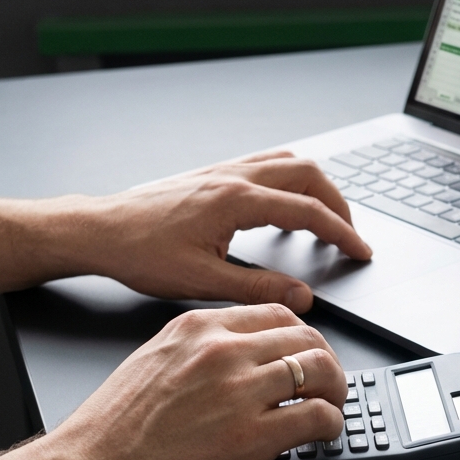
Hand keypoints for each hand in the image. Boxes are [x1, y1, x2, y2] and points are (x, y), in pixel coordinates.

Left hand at [0, 150, 371, 306]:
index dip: (342, 233)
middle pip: (309, 175)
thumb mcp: (202, 281)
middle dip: (339, 205)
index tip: (360, 251)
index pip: (309, 212)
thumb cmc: (140, 252)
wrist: (99, 230)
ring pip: (291, 163)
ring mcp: (225, 170)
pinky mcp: (215, 174)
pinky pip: (269, 164)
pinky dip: (292, 182)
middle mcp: (236, 176)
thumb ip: (259, 288)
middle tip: (349, 235)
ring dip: (318, 188)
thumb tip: (301, 296)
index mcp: (237, 200)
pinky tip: (287, 206)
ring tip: (327, 219)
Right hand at [0, 304, 346, 459]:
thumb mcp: (155, 360)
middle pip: (307, 337)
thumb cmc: (112, 429)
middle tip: (328, 381)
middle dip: (325, 360)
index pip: (276, 313)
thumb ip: (202, 350)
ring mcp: (240, 392)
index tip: (307, 352)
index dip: (302, 335)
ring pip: (320, 369)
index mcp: (199, 328)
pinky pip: (317, 415)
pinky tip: (323, 432)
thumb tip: (246, 356)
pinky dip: (331, 422)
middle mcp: (223, 351)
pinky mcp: (252, 436)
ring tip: (332, 406)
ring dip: (336, 390)